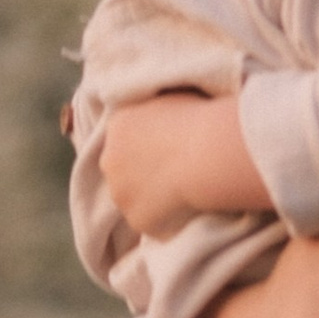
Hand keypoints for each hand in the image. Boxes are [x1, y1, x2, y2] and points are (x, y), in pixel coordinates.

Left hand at [97, 89, 272, 239]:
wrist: (209, 152)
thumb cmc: (199, 117)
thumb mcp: (172, 95)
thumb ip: (156, 108)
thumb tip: (163, 113)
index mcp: (117, 125)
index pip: (123, 138)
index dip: (146, 145)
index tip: (168, 148)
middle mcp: (109, 160)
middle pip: (121, 170)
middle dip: (142, 173)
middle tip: (176, 172)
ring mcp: (121, 194)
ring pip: (134, 199)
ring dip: (153, 199)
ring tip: (185, 193)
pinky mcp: (137, 220)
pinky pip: (153, 222)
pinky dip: (168, 220)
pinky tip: (190, 211)